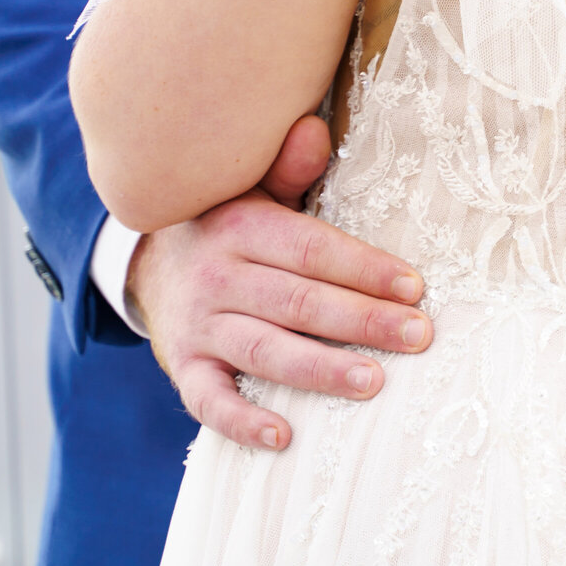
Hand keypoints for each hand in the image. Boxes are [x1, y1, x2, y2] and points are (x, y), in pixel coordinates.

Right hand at [127, 115, 428, 450]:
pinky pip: (209, 400)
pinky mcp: (183, 367)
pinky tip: (285, 437)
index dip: (364, 268)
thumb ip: (286, 170)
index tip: (415, 286)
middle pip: (297, 301)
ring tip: (373, 383)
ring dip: (319, 370)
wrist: (146, 261)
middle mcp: (217, 276)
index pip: (311, 250)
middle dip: (361, 320)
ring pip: (263, 349)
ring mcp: (197, 325)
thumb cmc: (230, 225)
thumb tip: (313, 127)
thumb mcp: (251, 188)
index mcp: (241, 227)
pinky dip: (243, 421)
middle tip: (418, 336)